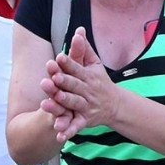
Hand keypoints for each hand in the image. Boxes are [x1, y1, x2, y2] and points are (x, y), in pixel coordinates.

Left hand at [39, 27, 118, 142]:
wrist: (115, 105)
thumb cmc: (100, 81)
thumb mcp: (94, 63)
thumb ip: (84, 48)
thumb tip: (78, 30)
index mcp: (89, 76)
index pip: (77, 68)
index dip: (68, 64)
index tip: (58, 58)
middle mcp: (88, 91)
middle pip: (73, 86)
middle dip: (62, 83)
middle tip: (51, 78)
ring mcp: (86, 106)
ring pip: (73, 105)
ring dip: (61, 104)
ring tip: (48, 102)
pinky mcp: (85, 120)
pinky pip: (75, 126)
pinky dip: (67, 131)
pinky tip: (57, 134)